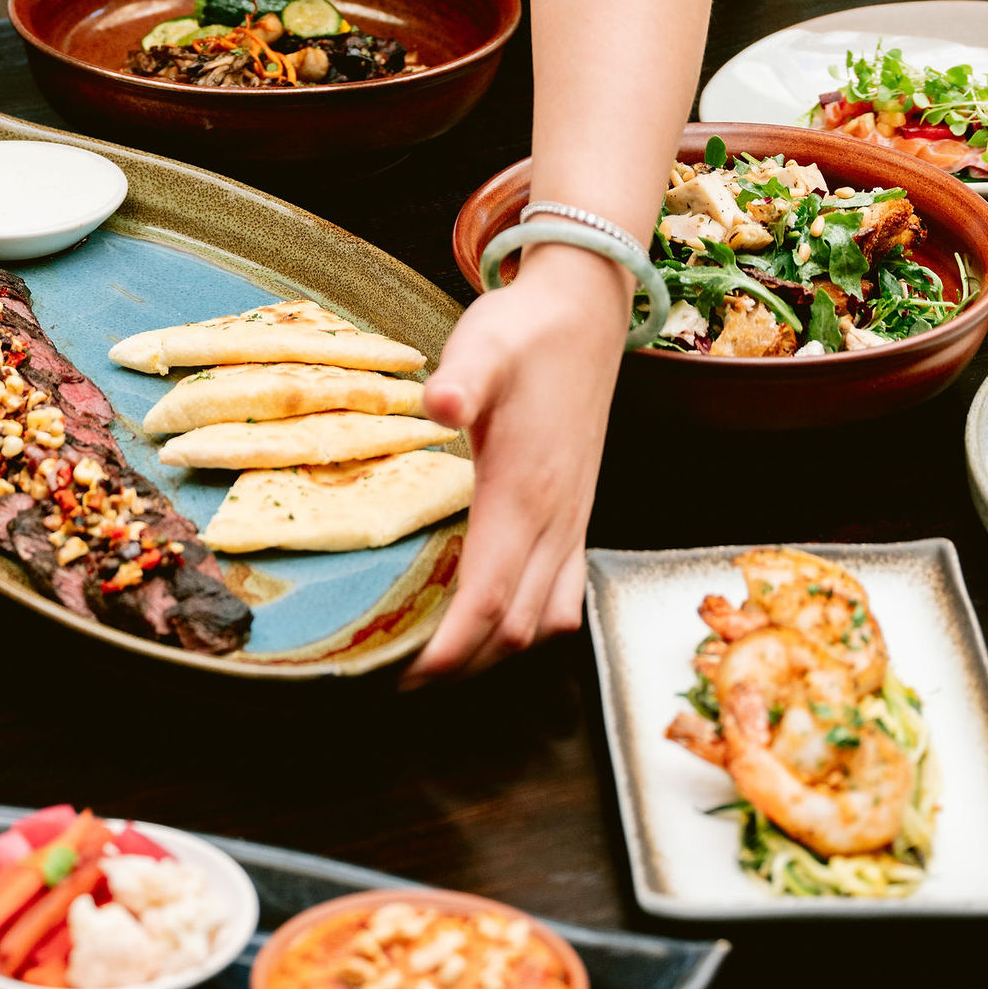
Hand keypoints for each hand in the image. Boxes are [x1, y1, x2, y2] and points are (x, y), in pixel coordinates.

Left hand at [402, 245, 629, 684]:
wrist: (584, 313)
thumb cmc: (524, 331)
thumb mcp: (483, 343)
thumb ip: (460, 379)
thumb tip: (435, 404)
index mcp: (524, 492)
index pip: (487, 600)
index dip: (448, 650)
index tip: (403, 674)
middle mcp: (556, 519)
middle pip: (513, 628)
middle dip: (462, 665)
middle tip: (402, 675)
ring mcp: (573, 519)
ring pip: (544, 620)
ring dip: (497, 651)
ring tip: (443, 657)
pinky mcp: (579, 512)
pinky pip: (563, 594)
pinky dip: (528, 624)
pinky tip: (496, 614)